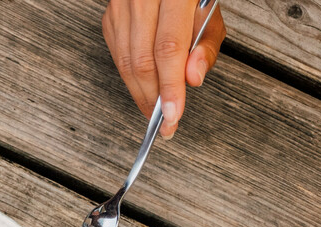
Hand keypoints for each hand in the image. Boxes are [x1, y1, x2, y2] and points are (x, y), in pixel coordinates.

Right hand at [101, 0, 225, 136]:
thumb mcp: (210, 13)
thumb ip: (205, 45)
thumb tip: (193, 78)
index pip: (168, 49)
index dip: (169, 86)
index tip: (173, 114)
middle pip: (142, 60)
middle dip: (153, 97)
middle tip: (165, 122)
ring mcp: (121, 7)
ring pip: (125, 62)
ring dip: (140, 93)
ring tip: (155, 111)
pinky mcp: (110, 17)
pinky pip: (117, 56)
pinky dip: (131, 78)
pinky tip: (144, 88)